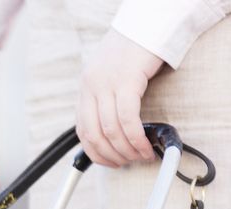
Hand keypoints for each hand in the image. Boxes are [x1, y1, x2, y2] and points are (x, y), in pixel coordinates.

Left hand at [76, 30, 164, 167]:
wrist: (148, 22)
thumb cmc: (135, 51)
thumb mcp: (112, 76)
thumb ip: (108, 100)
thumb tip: (116, 131)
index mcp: (86, 88)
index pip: (83, 130)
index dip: (96, 152)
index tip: (110, 163)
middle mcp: (91, 87)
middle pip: (94, 134)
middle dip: (112, 155)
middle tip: (129, 162)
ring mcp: (106, 83)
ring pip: (110, 130)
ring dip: (126, 150)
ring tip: (141, 156)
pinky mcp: (125, 80)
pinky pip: (127, 119)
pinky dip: (135, 138)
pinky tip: (145, 146)